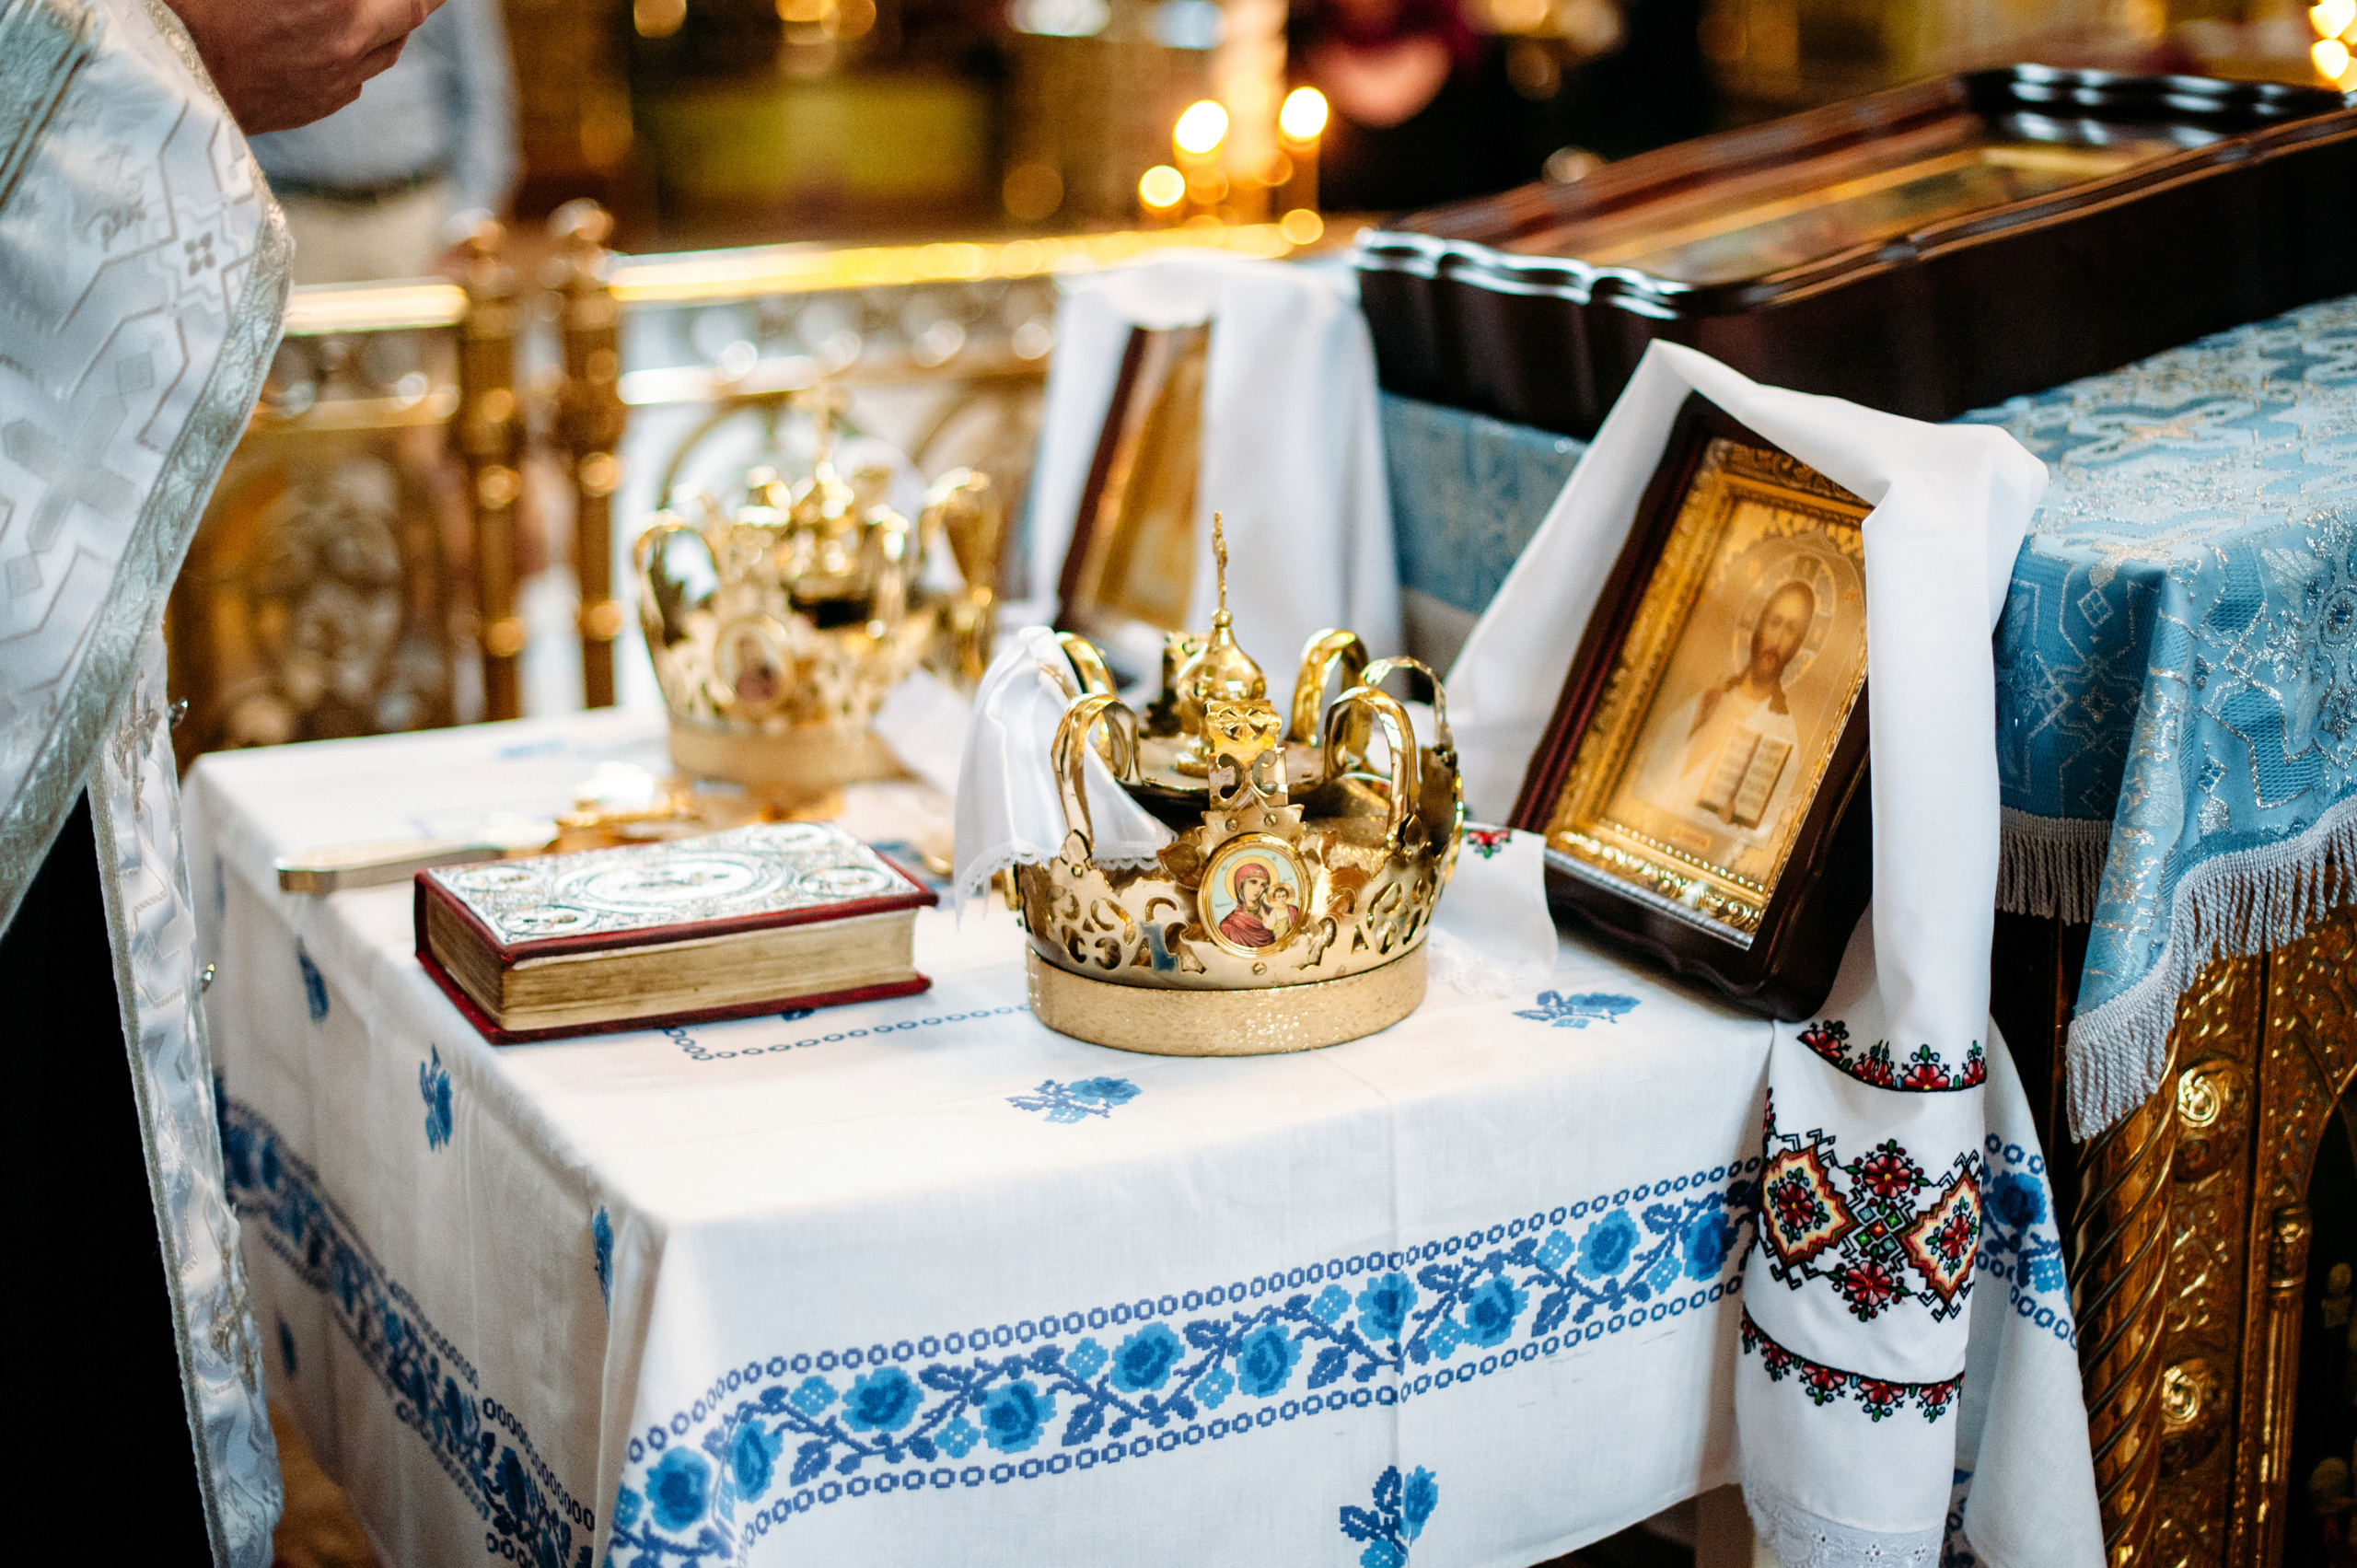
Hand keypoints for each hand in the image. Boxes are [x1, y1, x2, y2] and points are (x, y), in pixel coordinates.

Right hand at [164, 0, 444, 133]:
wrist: (155, 80)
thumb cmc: (194, 8)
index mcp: (336, 2)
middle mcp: (347, 43)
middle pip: (408, 13)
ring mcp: (334, 81)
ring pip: (389, 49)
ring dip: (393, 22)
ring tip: (390, 5)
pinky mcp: (314, 107)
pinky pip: (358, 76)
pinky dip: (364, 51)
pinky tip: (347, 38)